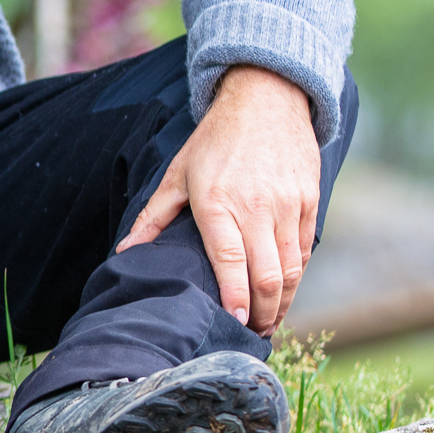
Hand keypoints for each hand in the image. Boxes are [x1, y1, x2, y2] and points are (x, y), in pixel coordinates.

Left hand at [117, 65, 320, 337]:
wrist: (266, 99)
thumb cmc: (215, 139)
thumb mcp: (177, 173)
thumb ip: (153, 217)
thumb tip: (125, 253)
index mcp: (218, 202)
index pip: (229, 261)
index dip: (233, 298)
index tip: (233, 324)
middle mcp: (256, 207)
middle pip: (266, 274)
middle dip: (262, 313)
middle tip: (251, 333)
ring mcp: (287, 205)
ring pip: (290, 268)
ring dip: (282, 301)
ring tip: (268, 322)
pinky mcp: (308, 201)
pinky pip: (304, 250)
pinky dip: (296, 277)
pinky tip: (283, 292)